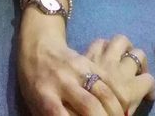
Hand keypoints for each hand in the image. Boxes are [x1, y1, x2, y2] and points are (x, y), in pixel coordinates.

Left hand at [17, 21, 154, 115]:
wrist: (36, 45)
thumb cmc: (33, 80)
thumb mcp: (33, 100)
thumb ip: (49, 115)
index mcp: (43, 94)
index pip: (58, 114)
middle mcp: (60, 80)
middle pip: (88, 105)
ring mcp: (75, 68)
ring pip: (103, 91)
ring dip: (115, 109)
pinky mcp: (87, 60)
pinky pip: (108, 78)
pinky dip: (118, 94)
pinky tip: (121, 103)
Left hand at [81, 35, 154, 115]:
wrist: (66, 97)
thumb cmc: (95, 108)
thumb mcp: (119, 110)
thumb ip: (128, 101)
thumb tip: (130, 99)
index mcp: (129, 90)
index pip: (148, 80)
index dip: (149, 87)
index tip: (145, 92)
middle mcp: (119, 70)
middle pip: (138, 54)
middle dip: (139, 60)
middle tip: (134, 68)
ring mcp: (104, 58)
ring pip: (121, 41)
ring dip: (123, 46)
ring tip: (121, 54)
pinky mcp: (88, 52)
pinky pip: (100, 41)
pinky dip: (103, 44)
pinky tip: (102, 52)